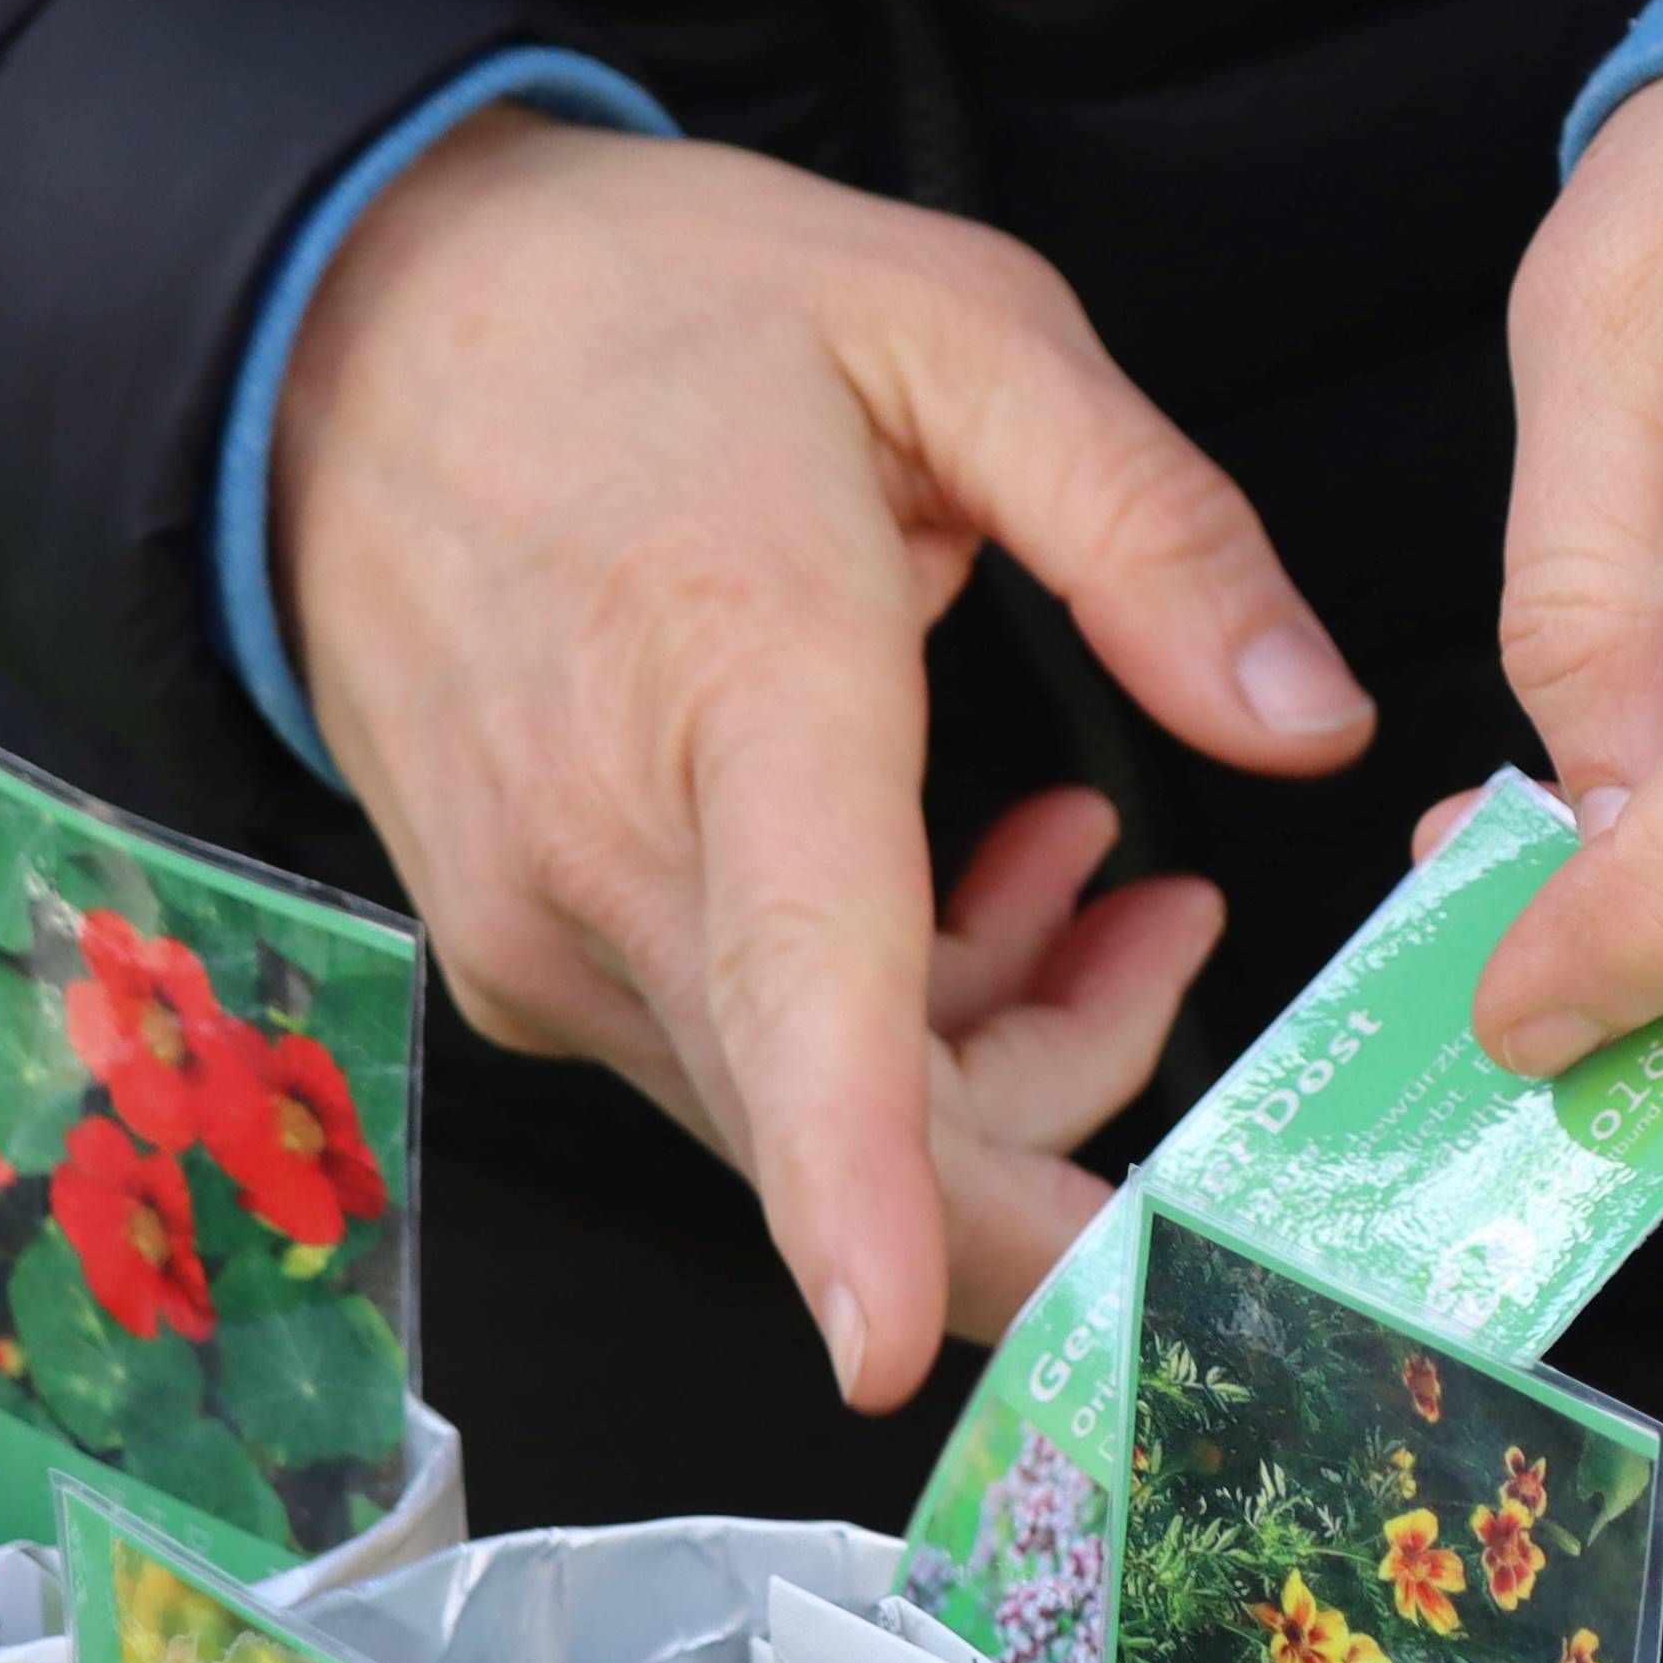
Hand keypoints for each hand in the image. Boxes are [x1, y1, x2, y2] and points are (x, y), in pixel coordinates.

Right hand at [271, 112, 1370, 1402]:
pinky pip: (745, 1071)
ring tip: (1093, 864)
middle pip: (849, 1140)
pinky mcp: (533, 966)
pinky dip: (879, 1028)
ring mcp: (551, 938)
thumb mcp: (950, 330)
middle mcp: (610, 865)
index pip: (798, 997)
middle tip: (1180, 940)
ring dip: (994, 1052)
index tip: (884, 1347)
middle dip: (1067, 1125)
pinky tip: (957, 874)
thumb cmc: (649, 315)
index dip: (855, 1200)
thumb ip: (1152, 531)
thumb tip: (1310, 723)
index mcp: (736, 692)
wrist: (353, 330)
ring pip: (816, 1125)